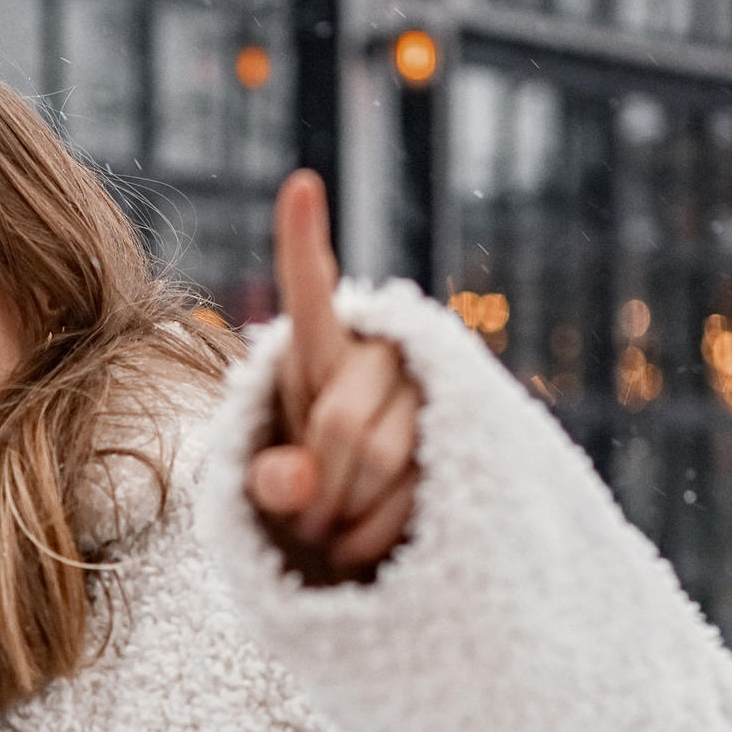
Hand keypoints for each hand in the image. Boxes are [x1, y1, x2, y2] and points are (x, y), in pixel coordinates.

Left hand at [246, 169, 424, 584]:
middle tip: (303, 523)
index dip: (302, 242)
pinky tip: (359, 545)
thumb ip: (270, 479)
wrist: (361, 522)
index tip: (299, 185)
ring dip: (344, 514)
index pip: (310, 295)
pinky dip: (374, 535)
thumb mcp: (269, 485)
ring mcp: (428, 393)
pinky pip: (413, 493)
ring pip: (383, 459)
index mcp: (321, 350)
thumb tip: (296, 483)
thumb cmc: (304, 489)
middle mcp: (382, 355)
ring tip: (328, 531)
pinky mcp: (462, 439)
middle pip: (341, 425)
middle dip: (316, 488)